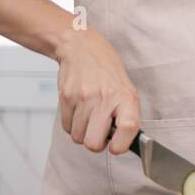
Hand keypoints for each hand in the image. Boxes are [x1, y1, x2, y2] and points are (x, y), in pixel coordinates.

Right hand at [54, 27, 140, 153]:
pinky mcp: (66, 97)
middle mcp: (106, 98)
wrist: (82, 48)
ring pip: (78, 137)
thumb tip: (124, 143)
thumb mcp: (127, 90)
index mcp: (126, 97)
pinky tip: (79, 110)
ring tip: (89, 116)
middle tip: (99, 132)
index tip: (116, 147)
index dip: (121, 144)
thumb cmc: (107, 72)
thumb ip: (127, 115)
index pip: (128, 128)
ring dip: (83, 132)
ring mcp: (84, 98)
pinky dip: (72, 124)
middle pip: (93, 143)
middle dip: (95, 143)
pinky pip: (66, 127)